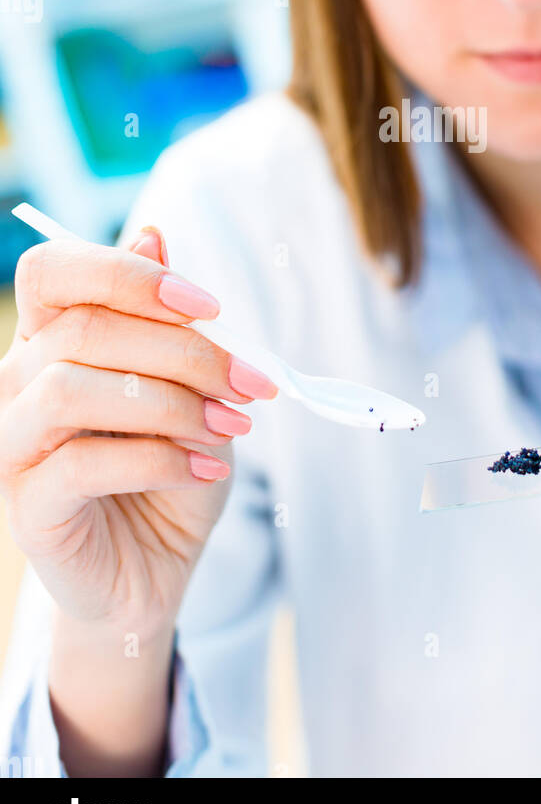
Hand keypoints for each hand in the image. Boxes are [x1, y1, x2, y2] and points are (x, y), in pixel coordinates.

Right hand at [0, 227, 277, 643]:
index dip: (129, 274)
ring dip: (170, 403)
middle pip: (83, 328)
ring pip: (72, 389)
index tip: (211, 306)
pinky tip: (206, 469)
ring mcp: (12, 443)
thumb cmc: (171, 466)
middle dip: (185, 351)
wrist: (156, 567)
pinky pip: (81, 464)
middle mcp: (17, 380)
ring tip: (229, 426)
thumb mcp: (191, 388)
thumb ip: (169, 321)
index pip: (54, 270)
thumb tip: (154, 237)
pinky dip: (159, 460)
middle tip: (253, 383)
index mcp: (52, 337)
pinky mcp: (26, 505)